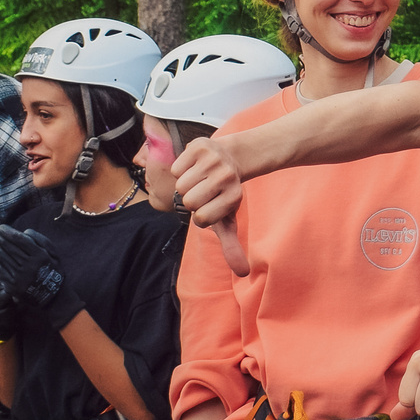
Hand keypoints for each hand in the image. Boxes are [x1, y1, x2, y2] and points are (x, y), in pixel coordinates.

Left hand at [0, 224, 79, 331]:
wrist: (53, 296)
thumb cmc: (53, 270)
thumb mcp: (54, 253)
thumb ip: (40, 240)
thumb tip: (23, 232)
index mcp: (40, 256)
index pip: (19, 240)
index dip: (8, 232)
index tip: (1, 228)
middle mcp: (29, 266)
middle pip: (9, 248)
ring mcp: (20, 277)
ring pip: (2, 258)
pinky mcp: (13, 286)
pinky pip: (0, 270)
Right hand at [173, 137, 250, 275]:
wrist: (230, 158)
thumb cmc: (223, 195)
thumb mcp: (227, 220)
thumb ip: (232, 246)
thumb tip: (242, 273)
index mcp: (234, 197)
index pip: (201, 219)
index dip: (201, 216)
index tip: (211, 207)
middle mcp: (226, 177)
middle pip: (189, 201)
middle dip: (192, 200)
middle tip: (205, 192)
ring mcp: (214, 160)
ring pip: (181, 185)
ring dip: (185, 184)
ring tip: (200, 179)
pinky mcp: (200, 146)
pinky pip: (176, 168)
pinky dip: (181, 169)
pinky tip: (195, 166)